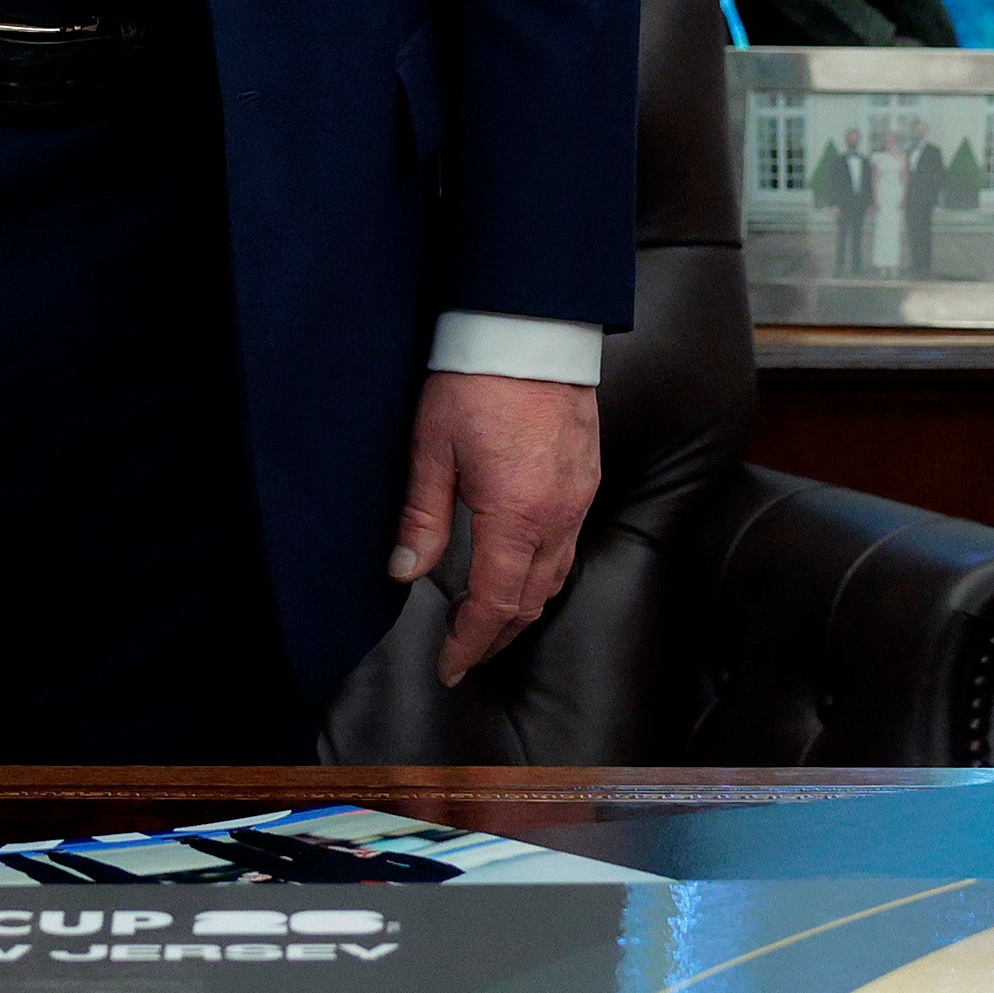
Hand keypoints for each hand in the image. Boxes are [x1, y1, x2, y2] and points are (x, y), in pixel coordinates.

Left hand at [394, 367, 601, 680]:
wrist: (530, 326)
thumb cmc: (475, 381)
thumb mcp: (431, 448)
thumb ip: (421, 516)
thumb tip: (405, 571)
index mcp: (515, 514)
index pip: (495, 604)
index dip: (470, 642)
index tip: (449, 665)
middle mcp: (557, 515)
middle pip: (532, 601)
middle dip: (496, 636)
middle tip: (464, 654)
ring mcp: (579, 497)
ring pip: (557, 576)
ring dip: (523, 608)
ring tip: (489, 622)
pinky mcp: (588, 477)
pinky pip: (569, 544)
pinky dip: (543, 572)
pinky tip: (519, 569)